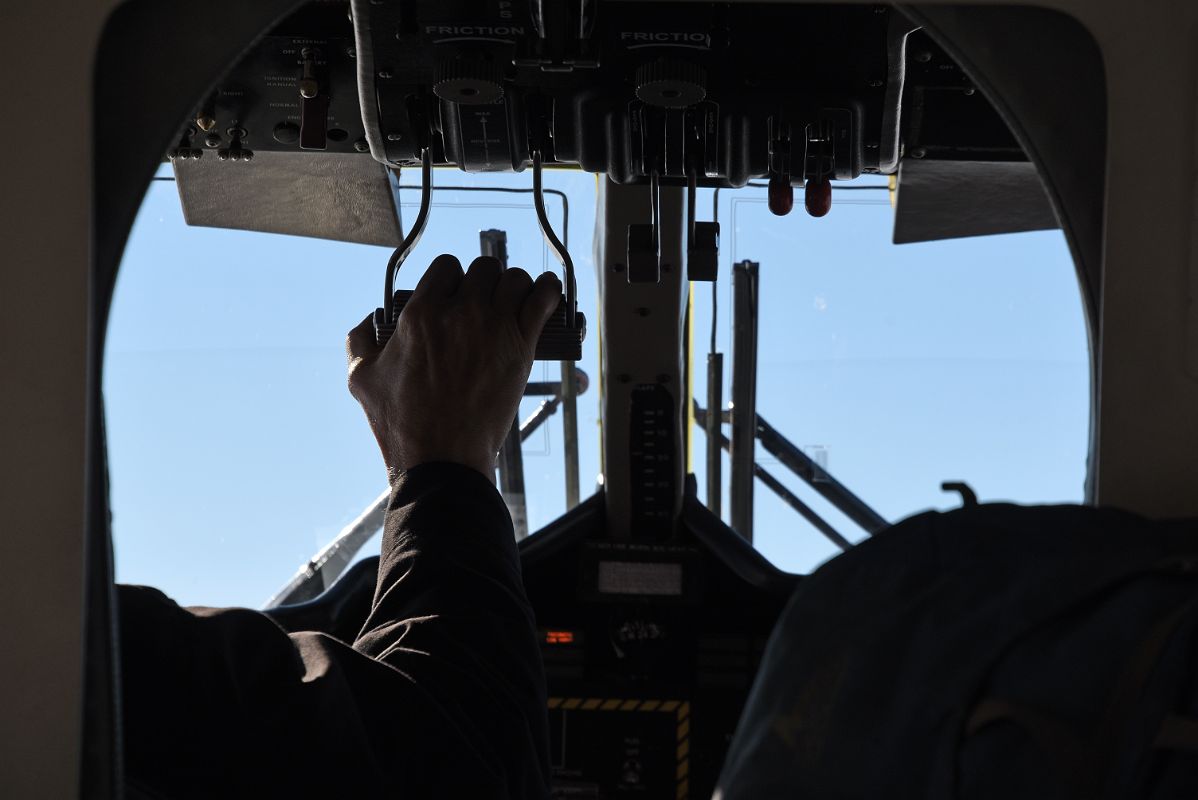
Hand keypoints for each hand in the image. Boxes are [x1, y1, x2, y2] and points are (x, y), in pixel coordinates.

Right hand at [347, 254, 561, 481]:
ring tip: (513, 304)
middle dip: (485, 282)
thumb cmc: (403, 424)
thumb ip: (359, 340)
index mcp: (420, 314)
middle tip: (485, 304)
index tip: (455, 295)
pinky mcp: (521, 346)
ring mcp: (494, 327)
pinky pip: (544, 299)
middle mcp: (460, 313)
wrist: (443, 457)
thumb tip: (370, 319)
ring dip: (515, 288)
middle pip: (484, 269)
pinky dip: (548, 292)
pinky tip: (546, 294)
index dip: (452, 279)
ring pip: (515, 279)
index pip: (446, 267)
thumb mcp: (362, 379)